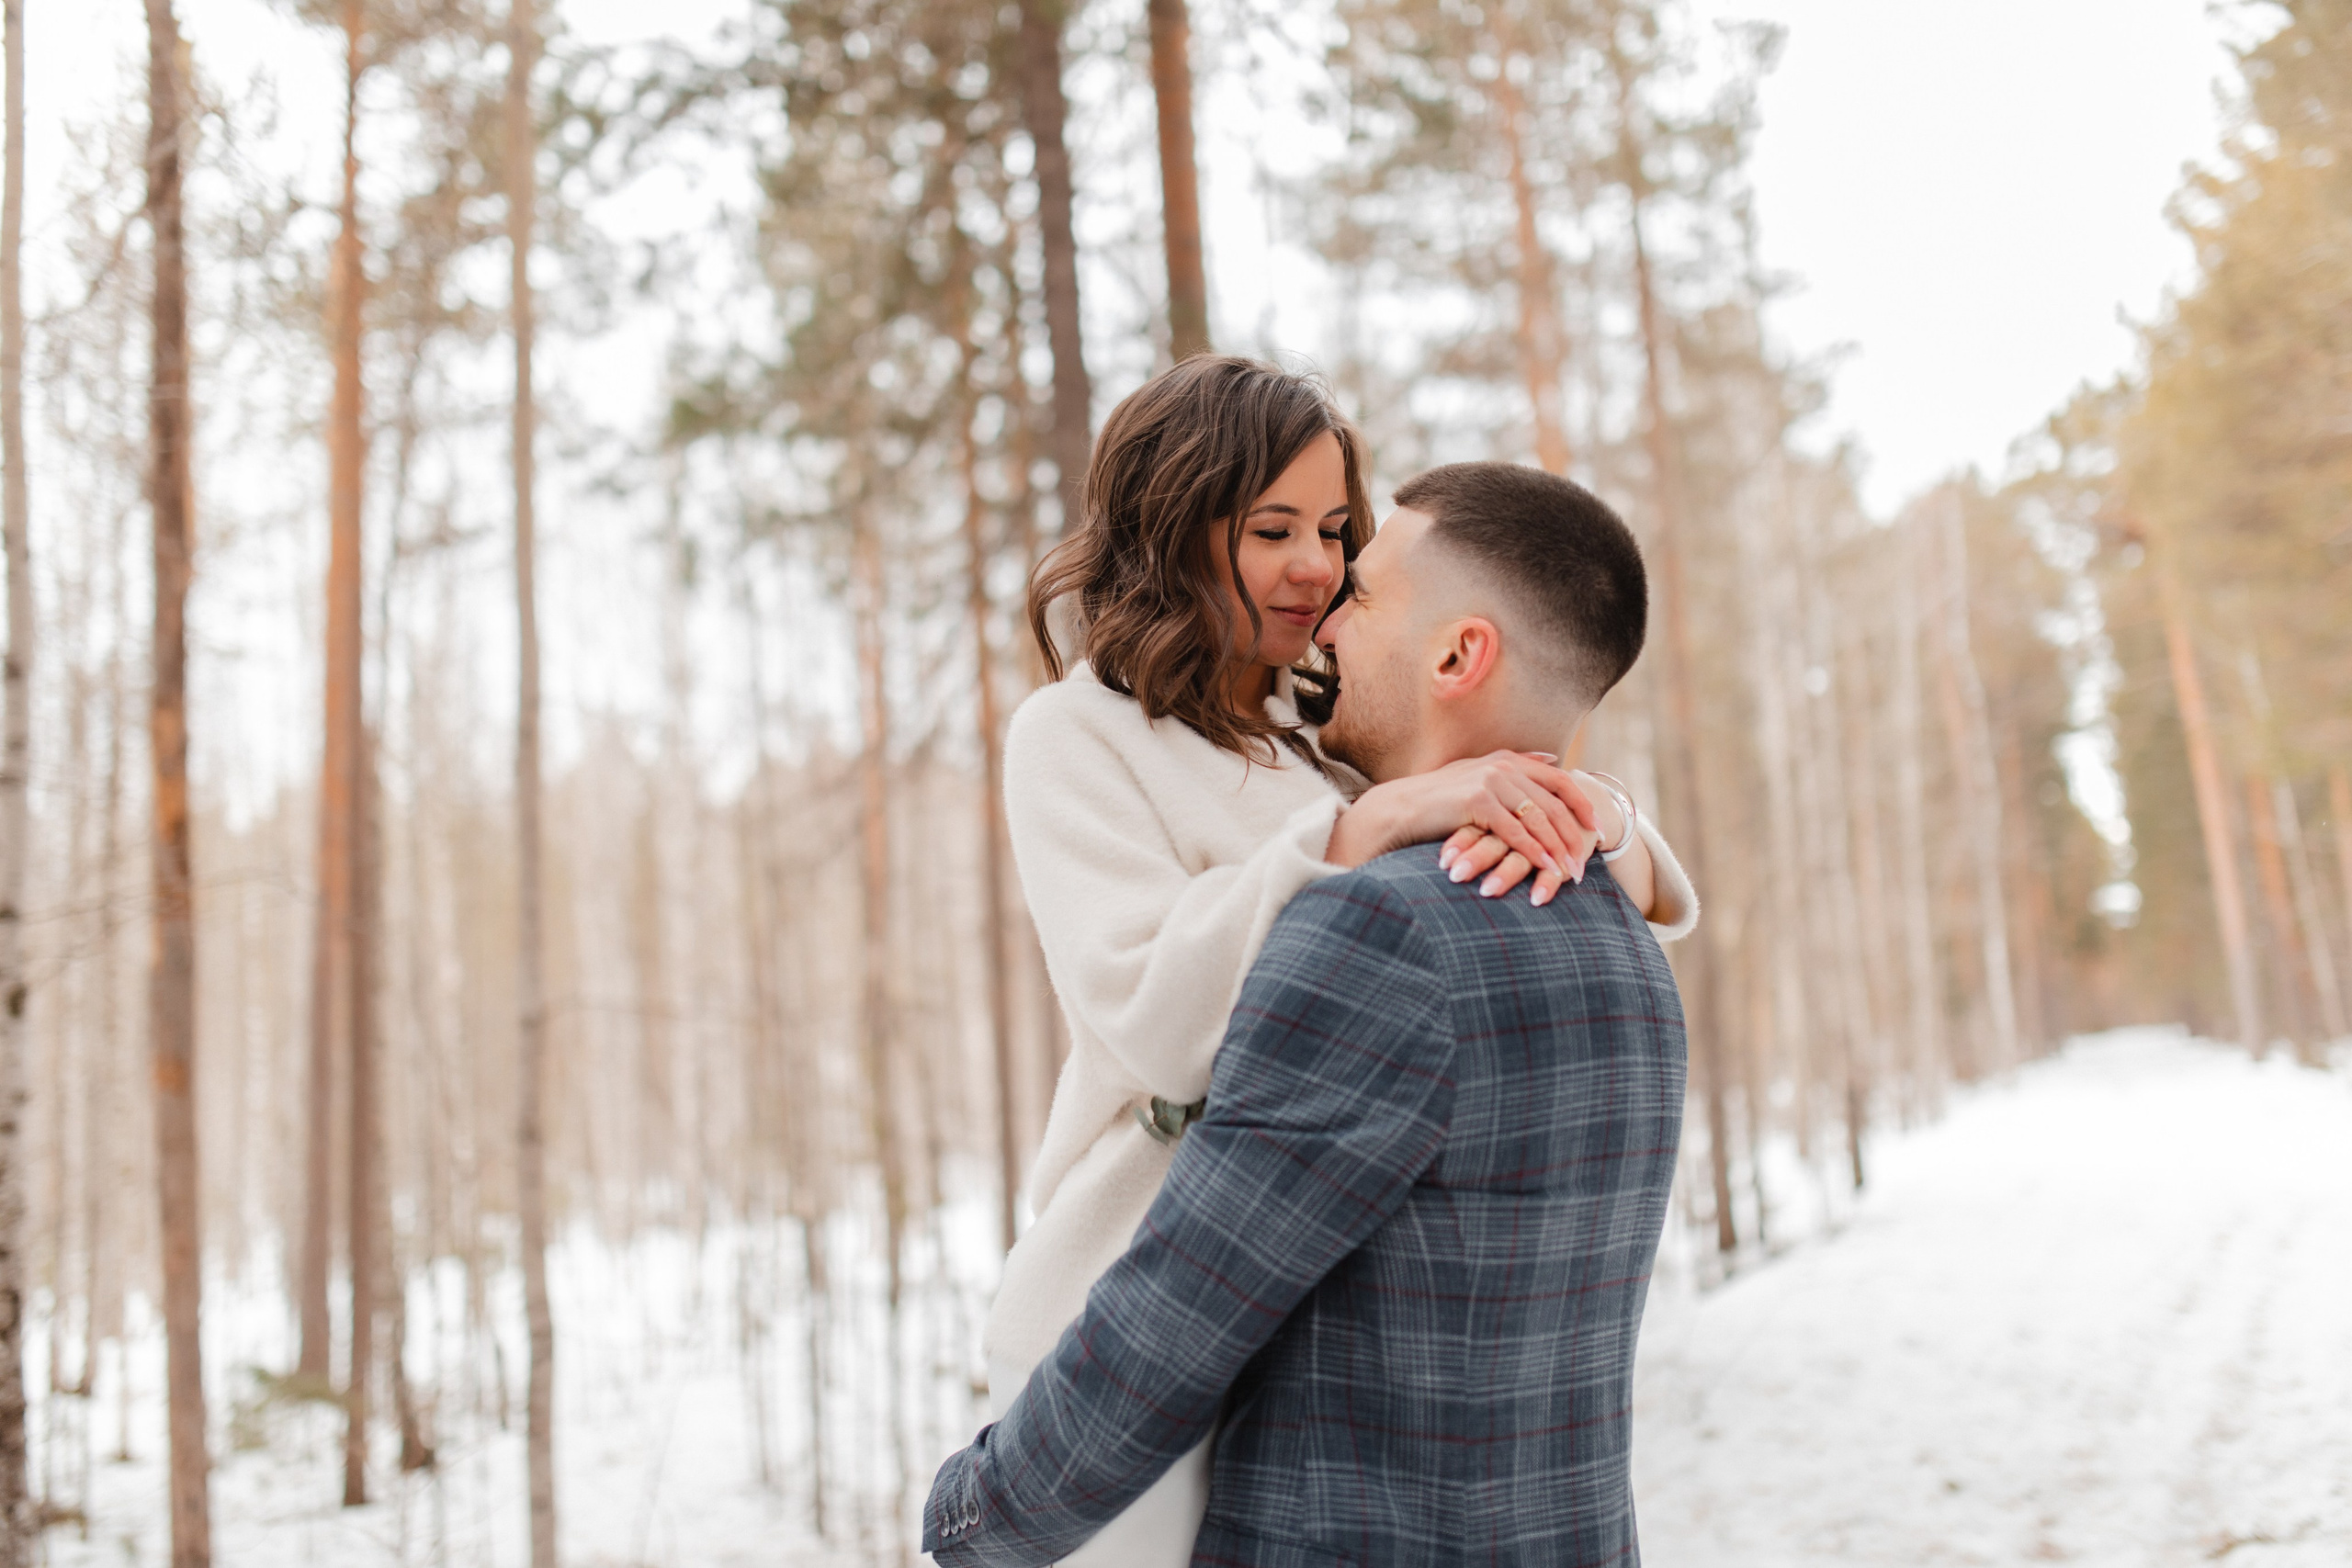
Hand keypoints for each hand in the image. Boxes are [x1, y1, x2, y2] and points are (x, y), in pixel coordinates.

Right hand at [1326, 751, 1599, 896]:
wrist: (1400, 809)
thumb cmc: (1440, 801)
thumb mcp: (1480, 775)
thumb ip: (1516, 766)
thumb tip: (1551, 759)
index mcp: (1508, 760)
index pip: (1559, 781)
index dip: (1582, 805)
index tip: (1598, 829)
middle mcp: (1503, 766)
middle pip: (1554, 803)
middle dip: (1573, 835)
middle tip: (1587, 861)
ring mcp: (1490, 782)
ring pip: (1538, 819)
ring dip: (1558, 848)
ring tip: (1571, 872)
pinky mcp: (1477, 802)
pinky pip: (1515, 831)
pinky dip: (1533, 851)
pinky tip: (1545, 867)